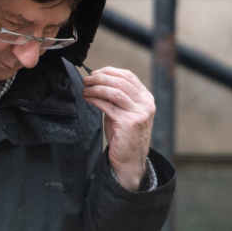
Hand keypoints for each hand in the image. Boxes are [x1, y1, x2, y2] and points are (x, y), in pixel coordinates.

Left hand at [82, 67, 154, 190]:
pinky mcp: (129, 123)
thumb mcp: (123, 111)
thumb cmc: (123, 135)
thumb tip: (97, 80)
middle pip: (121, 81)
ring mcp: (139, 113)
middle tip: (86, 79)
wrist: (129, 160)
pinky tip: (87, 98)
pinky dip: (95, 99)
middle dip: (100, 77)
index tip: (94, 72)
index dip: (109, 71)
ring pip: (114, 91)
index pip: (128, 76)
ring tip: (85, 88)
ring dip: (96, 87)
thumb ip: (116, 96)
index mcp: (146, 98)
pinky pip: (108, 105)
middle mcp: (146, 104)